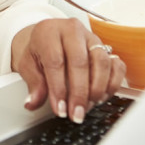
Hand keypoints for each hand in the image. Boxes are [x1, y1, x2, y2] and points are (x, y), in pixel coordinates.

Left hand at [12, 18, 126, 123]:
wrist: (49, 36)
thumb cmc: (40, 50)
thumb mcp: (28, 64)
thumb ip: (33, 84)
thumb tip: (33, 102)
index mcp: (49, 32)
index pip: (55, 61)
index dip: (58, 88)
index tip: (60, 109)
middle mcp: (73, 31)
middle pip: (80, 62)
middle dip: (79, 93)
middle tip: (75, 113)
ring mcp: (92, 38)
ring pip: (101, 61)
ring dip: (97, 89)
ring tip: (87, 106)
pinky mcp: (106, 47)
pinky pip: (117, 64)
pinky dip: (112, 83)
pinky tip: (101, 97)